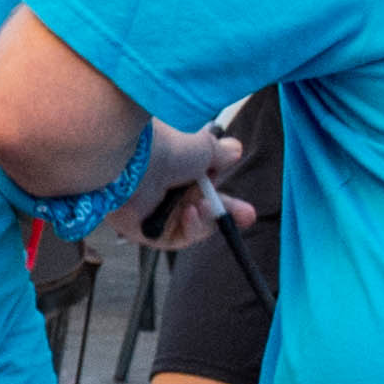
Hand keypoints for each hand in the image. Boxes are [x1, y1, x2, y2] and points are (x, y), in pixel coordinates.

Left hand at [115, 117, 244, 252]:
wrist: (136, 160)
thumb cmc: (168, 146)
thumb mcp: (203, 146)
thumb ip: (220, 153)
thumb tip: (234, 149)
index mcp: (178, 166)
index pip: (206, 186)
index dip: (226, 196)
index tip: (247, 206)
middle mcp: (166, 188)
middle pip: (202, 209)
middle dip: (226, 214)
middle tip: (247, 216)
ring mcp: (156, 210)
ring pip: (194, 225)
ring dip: (206, 218)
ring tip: (204, 205)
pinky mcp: (146, 230)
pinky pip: (177, 237)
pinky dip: (190, 228)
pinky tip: (190, 213)